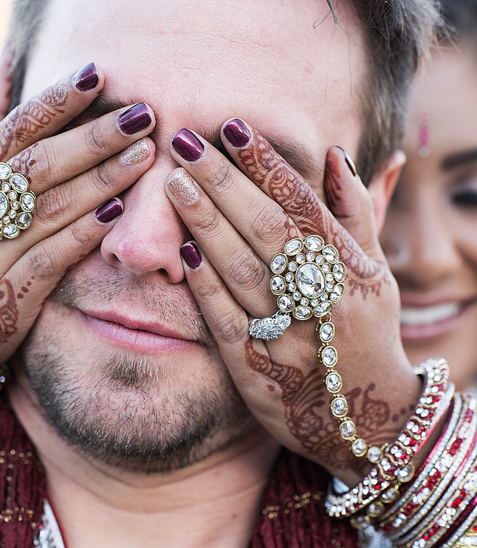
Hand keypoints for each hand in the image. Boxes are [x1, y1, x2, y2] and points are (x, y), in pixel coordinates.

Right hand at [0, 50, 156, 370]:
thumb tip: (13, 56)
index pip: (16, 127)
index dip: (57, 99)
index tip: (99, 73)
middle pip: (39, 164)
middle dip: (93, 137)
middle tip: (142, 114)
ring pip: (49, 209)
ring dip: (100, 179)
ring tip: (145, 154)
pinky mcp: (9, 293)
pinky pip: (50, 258)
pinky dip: (82, 234)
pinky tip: (118, 213)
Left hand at [164, 118, 420, 484]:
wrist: (363, 420)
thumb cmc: (365, 332)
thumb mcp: (374, 273)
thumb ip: (355, 213)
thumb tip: (335, 154)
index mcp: (350, 268)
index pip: (303, 205)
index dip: (267, 165)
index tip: (232, 127)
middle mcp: (321, 298)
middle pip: (266, 229)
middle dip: (224, 181)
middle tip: (184, 141)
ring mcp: (287, 334)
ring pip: (243, 269)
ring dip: (207, 223)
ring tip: (173, 182)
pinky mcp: (255, 368)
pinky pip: (226, 319)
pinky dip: (205, 284)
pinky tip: (181, 250)